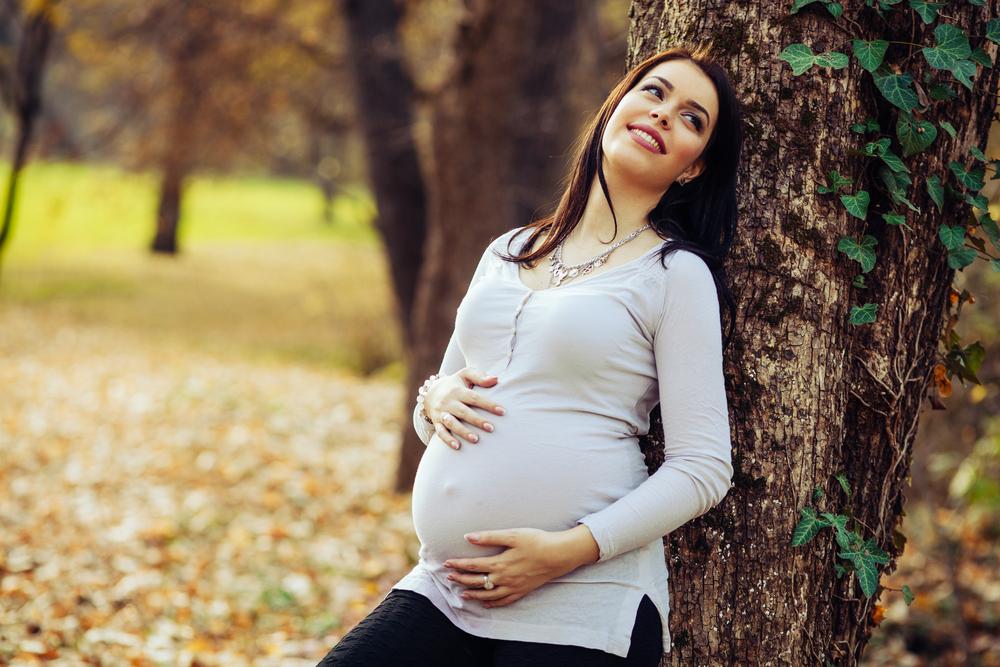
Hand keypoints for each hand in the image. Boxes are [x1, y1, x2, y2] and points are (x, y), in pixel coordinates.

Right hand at [425, 367, 505, 449]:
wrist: (431, 392)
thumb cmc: (456, 384)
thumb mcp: (465, 375)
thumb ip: (480, 376)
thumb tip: (496, 379)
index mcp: (457, 390)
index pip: (474, 398)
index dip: (488, 404)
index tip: (502, 411)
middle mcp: (448, 402)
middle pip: (463, 412)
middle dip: (477, 420)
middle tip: (491, 428)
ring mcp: (441, 413)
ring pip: (451, 423)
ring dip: (463, 432)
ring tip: (476, 440)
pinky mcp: (436, 422)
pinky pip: (440, 432)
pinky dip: (448, 439)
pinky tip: (457, 447)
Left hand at [442, 525, 599, 607]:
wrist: (559, 555)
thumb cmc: (536, 541)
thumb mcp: (512, 535)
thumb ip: (489, 537)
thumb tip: (468, 537)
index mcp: (499, 563)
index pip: (473, 566)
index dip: (458, 564)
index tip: (446, 563)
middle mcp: (504, 578)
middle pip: (477, 581)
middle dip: (461, 579)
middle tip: (449, 577)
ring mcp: (513, 587)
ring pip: (488, 595)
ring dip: (473, 595)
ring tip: (463, 594)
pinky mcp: (522, 591)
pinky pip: (504, 601)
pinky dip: (492, 604)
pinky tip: (486, 604)